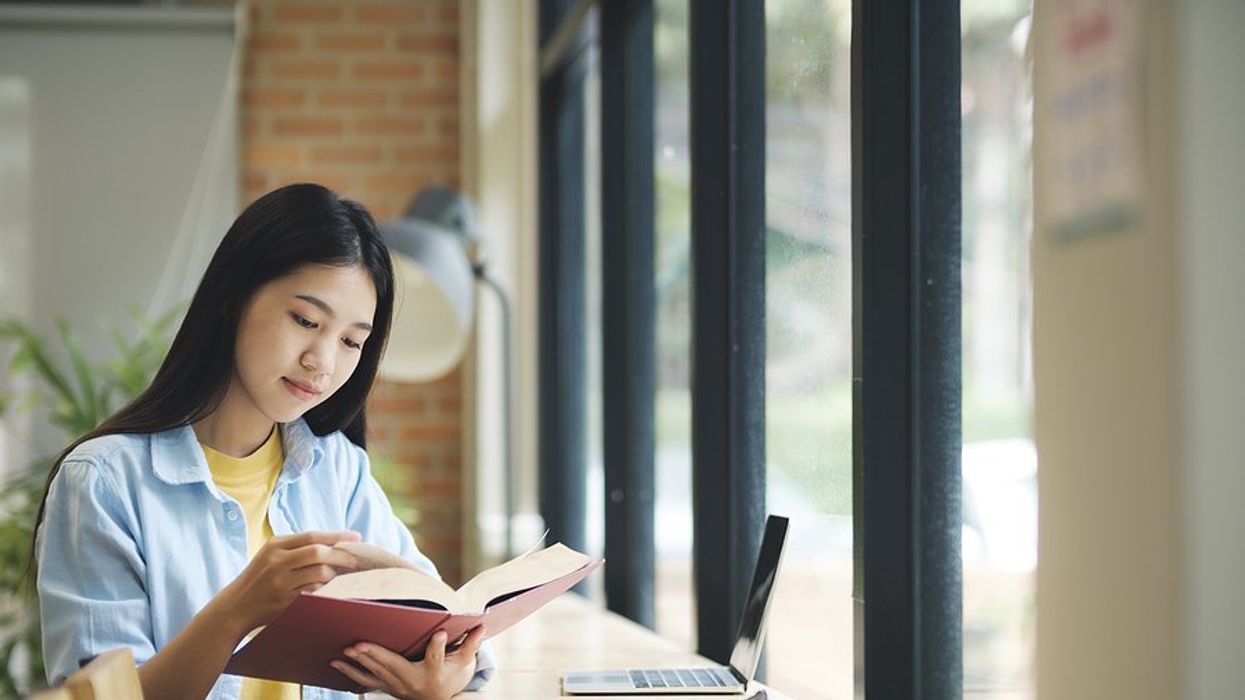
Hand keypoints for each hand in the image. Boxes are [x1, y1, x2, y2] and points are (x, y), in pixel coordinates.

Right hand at [219, 530, 360, 635]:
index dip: (337, 536)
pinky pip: (314, 593)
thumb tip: (335, 543)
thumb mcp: (271, 555)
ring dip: (334, 576)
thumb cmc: (259, 578)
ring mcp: (279, 582)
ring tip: (339, 577)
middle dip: (341, 556)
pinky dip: (325, 591)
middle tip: (355, 561)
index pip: (312, 536)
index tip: (356, 537)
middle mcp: (276, 561)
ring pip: (319, 574)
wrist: (234, 607)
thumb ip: (297, 548)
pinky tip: (330, 590)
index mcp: (275, 545)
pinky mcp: (283, 601)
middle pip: (318, 553)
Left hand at [330, 625, 486, 699]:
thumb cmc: (453, 676)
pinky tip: (335, 663)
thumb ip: (471, 643)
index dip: (439, 646)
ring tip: (345, 651)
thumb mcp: (465, 662)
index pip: (437, 657)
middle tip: (359, 645)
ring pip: (376, 673)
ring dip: (359, 662)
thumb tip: (482, 623)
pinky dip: (350, 672)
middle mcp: (414, 681)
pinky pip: (365, 680)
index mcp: (435, 672)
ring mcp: (397, 685)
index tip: (441, 634)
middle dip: (376, 655)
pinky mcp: (386, 686)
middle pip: (394, 666)